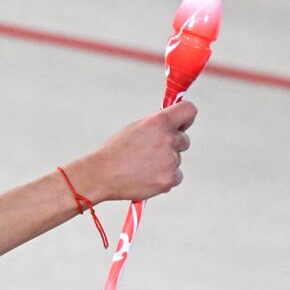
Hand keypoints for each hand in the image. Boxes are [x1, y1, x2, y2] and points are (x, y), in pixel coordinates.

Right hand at [69, 100, 197, 203]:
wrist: (100, 175)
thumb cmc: (113, 152)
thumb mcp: (135, 128)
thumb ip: (157, 126)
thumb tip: (172, 127)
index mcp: (158, 122)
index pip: (189, 111)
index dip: (185, 119)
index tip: (179, 125)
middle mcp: (168, 139)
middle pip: (184, 140)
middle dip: (172, 145)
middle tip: (150, 153)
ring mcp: (170, 160)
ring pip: (177, 159)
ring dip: (165, 163)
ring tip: (142, 167)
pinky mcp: (170, 179)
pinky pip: (176, 176)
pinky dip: (164, 178)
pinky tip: (147, 177)